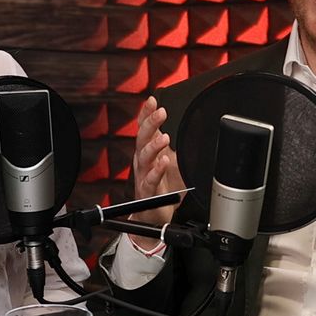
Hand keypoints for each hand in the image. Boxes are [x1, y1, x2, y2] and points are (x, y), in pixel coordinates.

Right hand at [130, 96, 185, 248]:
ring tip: (165, 137)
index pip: (143, 128)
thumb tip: (174, 123)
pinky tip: (164, 162)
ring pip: (145, 157)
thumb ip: (164, 142)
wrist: (153, 215)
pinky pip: (151, 179)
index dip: (146, 113)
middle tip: (161, 112)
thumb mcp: (163, 159)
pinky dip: (157, 170)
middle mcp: (142, 161)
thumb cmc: (159, 186)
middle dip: (150, 123)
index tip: (153, 100)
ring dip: (154, 145)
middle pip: (142, 138)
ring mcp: (144, 175)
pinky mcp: (149, 191)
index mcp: (146, 152)